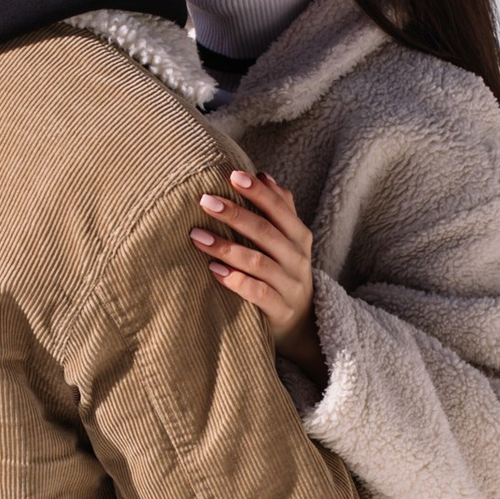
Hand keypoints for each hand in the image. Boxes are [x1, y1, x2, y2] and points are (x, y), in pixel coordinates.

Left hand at [193, 168, 318, 367]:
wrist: (302, 324)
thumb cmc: (285, 273)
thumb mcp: (288, 241)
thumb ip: (280, 209)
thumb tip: (262, 174)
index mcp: (299, 237)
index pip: (280, 208)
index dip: (258, 192)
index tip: (232, 175)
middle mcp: (298, 259)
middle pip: (266, 232)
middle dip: (235, 214)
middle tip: (204, 200)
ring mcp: (291, 286)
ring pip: (259, 263)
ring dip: (227, 247)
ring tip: (197, 236)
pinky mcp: (280, 310)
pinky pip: (258, 293)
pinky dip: (236, 281)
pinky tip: (213, 270)